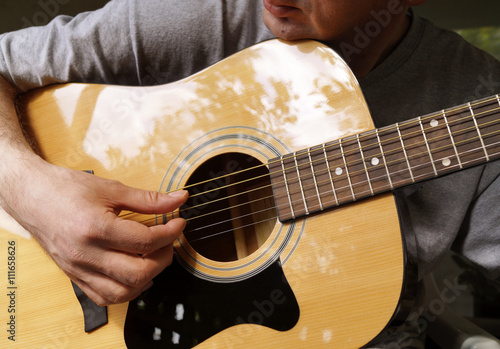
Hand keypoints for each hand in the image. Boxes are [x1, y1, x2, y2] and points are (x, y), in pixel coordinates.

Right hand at [2, 155, 187, 305]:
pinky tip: (134, 273)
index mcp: (96, 229)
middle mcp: (86, 254)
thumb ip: (148, 199)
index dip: (170, 233)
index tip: (178, 223)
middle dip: (163, 258)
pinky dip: (126, 290)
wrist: (31, 195)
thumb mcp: (111, 188)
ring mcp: (79, 269)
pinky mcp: (75, 276)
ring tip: (153, 256)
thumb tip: (178, 200)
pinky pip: (104, 297)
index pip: (146, 241)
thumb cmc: (66, 189)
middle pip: (138, 273)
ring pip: (122, 292)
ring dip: (147, 278)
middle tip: (168, 241)